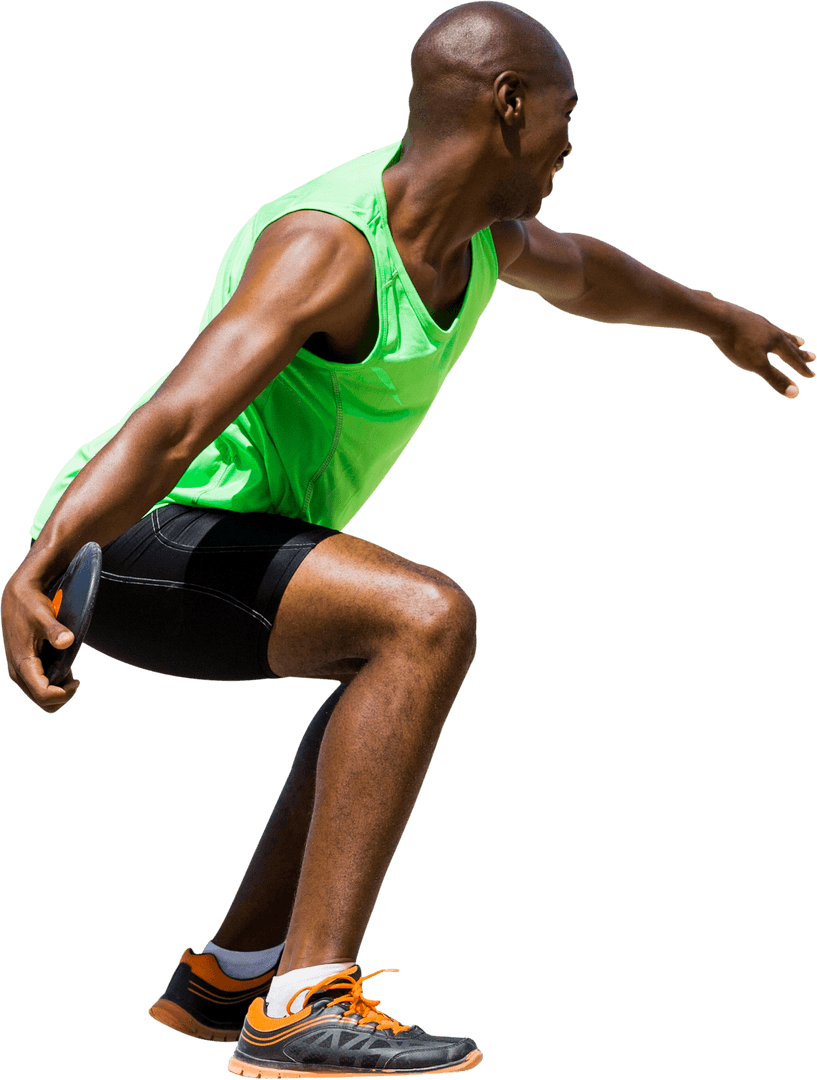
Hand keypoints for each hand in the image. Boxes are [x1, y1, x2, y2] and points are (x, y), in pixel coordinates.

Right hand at [2, 569, 80, 712]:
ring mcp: (20, 672)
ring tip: (69, 672)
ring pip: (40, 698)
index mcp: (22, 664)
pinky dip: (54, 685)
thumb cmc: (30, 605)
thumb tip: (67, 641)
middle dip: (62, 695)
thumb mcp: (43, 615)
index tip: (78, 679)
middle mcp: (18, 673)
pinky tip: (63, 668)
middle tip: (75, 678)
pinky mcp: (24, 668)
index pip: (43, 694)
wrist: (17, 597)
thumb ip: (55, 630)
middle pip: (42, 702)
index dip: (63, 694)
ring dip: (58, 691)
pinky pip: (39, 687)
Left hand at [704, 294, 815, 397]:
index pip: (793, 358)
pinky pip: (764, 327)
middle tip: (813, 357)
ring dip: (791, 339)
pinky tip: (767, 330)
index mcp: (776, 341)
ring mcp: (760, 322)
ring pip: (780, 333)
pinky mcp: (748, 318)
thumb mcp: (757, 365)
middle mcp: (772, 330)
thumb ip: (775, 378)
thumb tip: (795, 393)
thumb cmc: (737, 343)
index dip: (802, 369)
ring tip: (800, 341)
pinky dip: (771, 332)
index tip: (811, 375)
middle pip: (790, 344)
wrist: (718, 318)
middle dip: (801, 353)